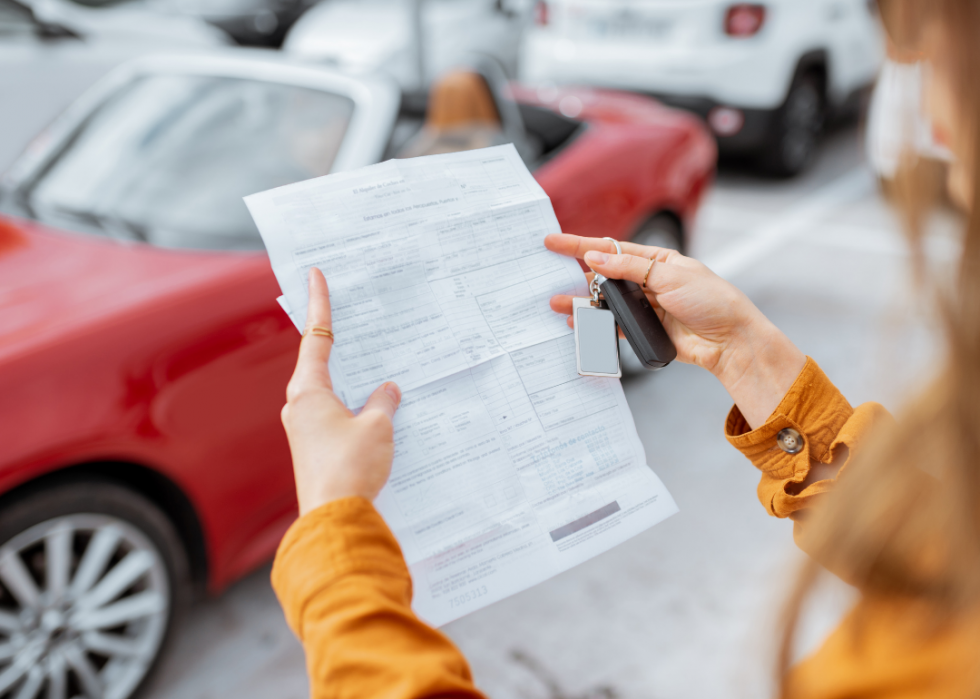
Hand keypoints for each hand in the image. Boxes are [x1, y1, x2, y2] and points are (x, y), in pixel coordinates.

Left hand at [281, 268, 401, 515]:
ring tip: (371, 362)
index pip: (316, 337)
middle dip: (335, 339)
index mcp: (309, 391)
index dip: (319, 304)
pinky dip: (352, 404)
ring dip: (348, 377)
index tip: (315, 275)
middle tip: (348, 313)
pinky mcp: (315, 450)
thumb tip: (387, 391)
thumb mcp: (377, 427)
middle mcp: (300, 407)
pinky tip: (373, 408)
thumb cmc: (350, 468)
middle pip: (318, 362)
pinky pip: (335, 415)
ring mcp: (305, 430)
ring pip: (329, 391)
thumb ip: (382, 402)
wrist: (334, 519)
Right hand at [545, 234, 804, 428]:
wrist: (731, 341)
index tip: (553, 241)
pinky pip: (613, 325)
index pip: (611, 249)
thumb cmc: (712, 302)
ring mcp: (645, 306)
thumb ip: (630, 268)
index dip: (580, 244)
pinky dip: (595, 324)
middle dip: (574, 274)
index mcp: (656, 260)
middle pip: (603, 275)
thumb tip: (596, 257)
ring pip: (604, 301)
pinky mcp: (644, 330)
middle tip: (547, 272)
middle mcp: (647, 281)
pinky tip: (579, 323)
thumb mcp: (670, 276)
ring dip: (581, 302)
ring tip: (557, 303)